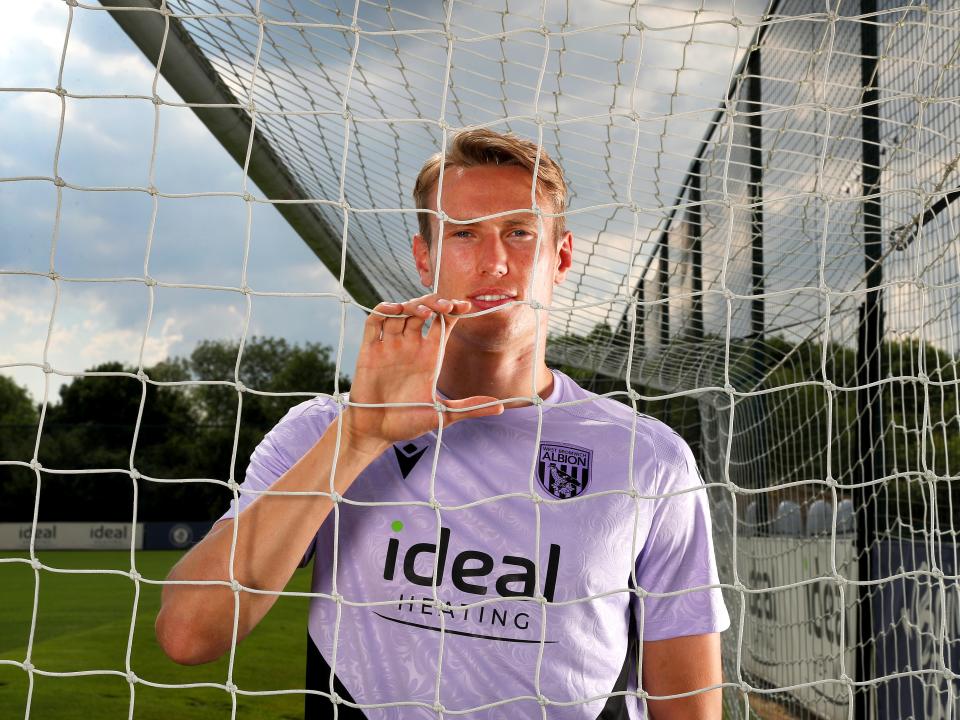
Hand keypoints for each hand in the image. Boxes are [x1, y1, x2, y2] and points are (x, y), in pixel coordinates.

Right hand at [342, 294, 503, 452]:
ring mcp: (391, 346)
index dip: (454, 310)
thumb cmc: (407, 423)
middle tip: (446, 305)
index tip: (466, 306)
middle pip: (424, 311)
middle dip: (435, 302)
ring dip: (412, 304)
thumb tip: (501, 407)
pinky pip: (375, 322)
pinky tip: (395, 310)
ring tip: (423, 311)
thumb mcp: (442, 415)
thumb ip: (469, 408)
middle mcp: (411, 347)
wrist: (376, 432)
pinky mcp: (370, 350)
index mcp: (430, 356)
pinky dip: (383, 311)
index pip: (444, 323)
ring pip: (401, 312)